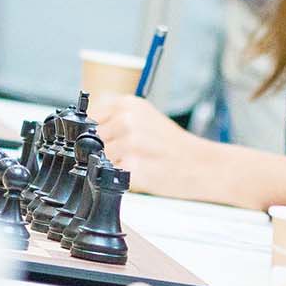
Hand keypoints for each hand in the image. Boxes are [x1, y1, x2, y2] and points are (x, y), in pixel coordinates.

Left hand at [91, 93, 227, 203]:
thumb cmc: (174, 146)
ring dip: (111, 167)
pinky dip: (119, 180)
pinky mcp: (132, 168)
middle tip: (129, 157)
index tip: (102, 143)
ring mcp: (129, 143)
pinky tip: (140, 175)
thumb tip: (83, 133)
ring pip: (98, 160)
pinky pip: (109, 176)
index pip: (89, 119)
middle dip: (101, 152)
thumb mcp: (145, 118)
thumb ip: (116, 119)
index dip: (91, 135)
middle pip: (90, 141)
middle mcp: (127, 120)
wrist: (203, 166)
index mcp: (128, 104)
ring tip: (138, 165)